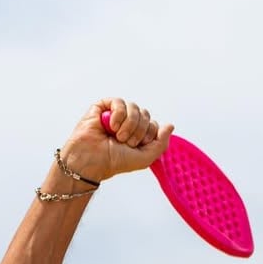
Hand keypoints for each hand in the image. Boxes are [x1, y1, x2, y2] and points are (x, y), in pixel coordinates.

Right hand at [58, 98, 173, 185]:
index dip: (149, 135)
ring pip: (134, 108)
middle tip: (126, 142)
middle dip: (139, 131)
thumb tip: (170, 125)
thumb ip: (161, 143)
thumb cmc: (115, 161)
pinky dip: (118, 115)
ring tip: (118, 136)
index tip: (137, 146)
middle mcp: (128, 122)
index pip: (154, 125)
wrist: (92, 160)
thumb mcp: (146, 157)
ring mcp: (116, 114)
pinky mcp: (103, 107)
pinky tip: (111, 126)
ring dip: (129, 125)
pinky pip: (119, 102)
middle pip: (146, 115)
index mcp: (139, 134)